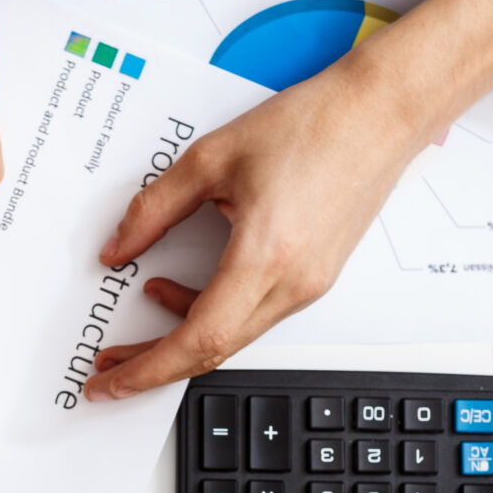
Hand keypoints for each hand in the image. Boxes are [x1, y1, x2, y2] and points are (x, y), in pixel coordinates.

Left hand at [85, 0, 492, 400]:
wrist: (381, 112)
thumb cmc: (314, 124)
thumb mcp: (211, 158)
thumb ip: (153, 209)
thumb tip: (117, 250)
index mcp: (266, 256)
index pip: (198, 338)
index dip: (148, 368)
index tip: (111, 380)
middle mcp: (293, 284)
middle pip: (214, 350)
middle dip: (155, 364)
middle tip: (111, 366)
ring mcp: (309, 286)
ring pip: (233, 336)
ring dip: (183, 334)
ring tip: (144, 305)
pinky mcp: (315, 278)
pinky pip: (253, 314)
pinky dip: (213, 311)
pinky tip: (184, 286)